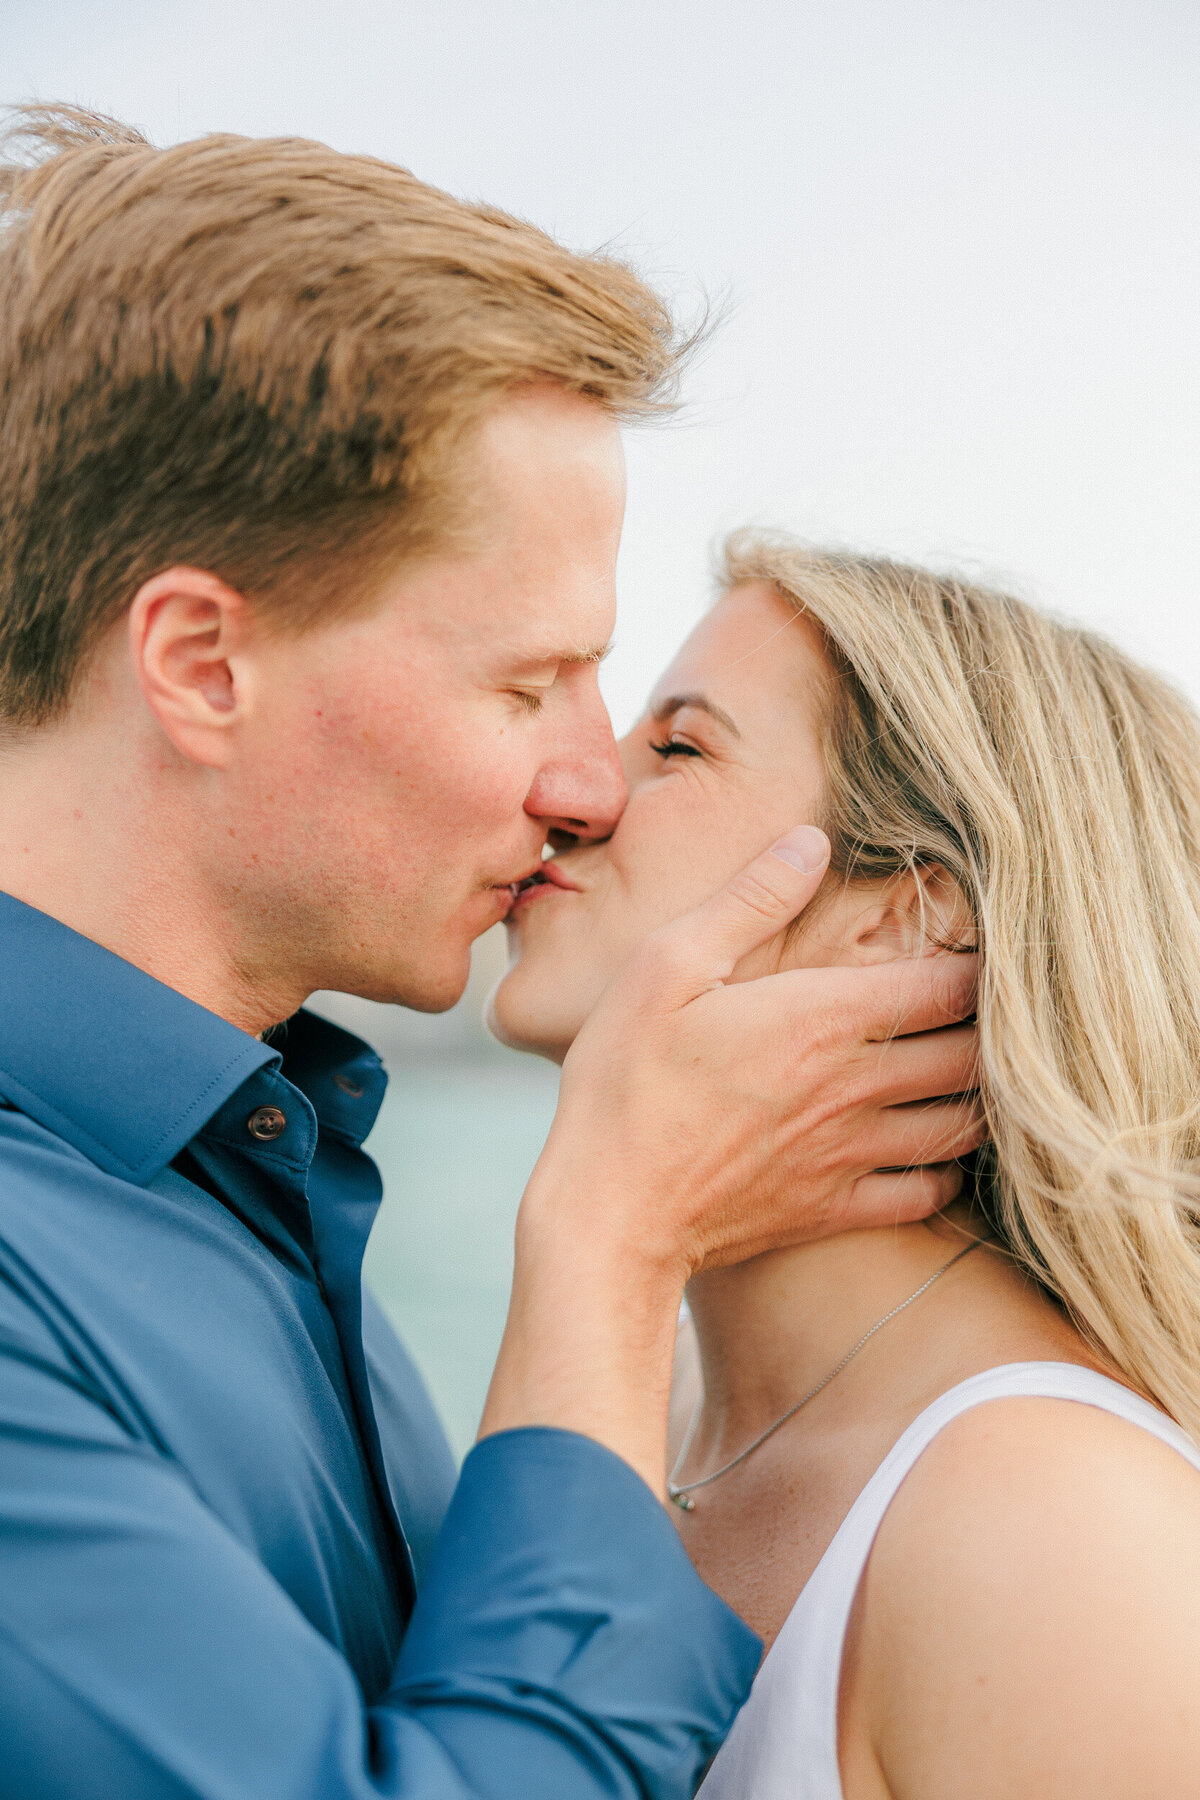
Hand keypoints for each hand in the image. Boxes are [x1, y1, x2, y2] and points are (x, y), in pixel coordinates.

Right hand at [482, 826, 981, 1486]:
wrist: (609, 1213)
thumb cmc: (626, 1082)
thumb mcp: (665, 967)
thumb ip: (748, 900)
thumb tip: (812, 840)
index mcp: (824, 1018)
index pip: (952, 982)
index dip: (980, 959)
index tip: (976, 941)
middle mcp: (856, 1086)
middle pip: (977, 1054)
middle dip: (995, 1025)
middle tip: (990, 1003)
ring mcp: (852, 1153)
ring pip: (965, 1124)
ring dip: (981, 1094)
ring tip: (972, 1067)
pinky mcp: (836, 1208)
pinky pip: (929, 1191)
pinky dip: (947, 1167)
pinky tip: (930, 1145)